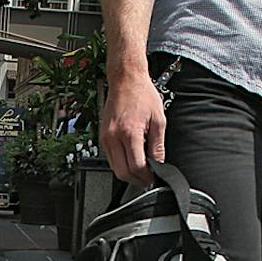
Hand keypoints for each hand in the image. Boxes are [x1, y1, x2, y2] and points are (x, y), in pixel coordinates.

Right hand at [101, 69, 163, 184]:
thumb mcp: (159, 120)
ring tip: (142, 169)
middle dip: (137, 180)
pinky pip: (110, 158)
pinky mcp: (102, 136)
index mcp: (129, 132)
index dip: (146, 176)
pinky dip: (121, 163)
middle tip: (148, 179)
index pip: (136, 166)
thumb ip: (158, 146)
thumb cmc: (142, 95)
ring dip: (128, 173)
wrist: (126, 80)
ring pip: (114, 168)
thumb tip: (158, 164)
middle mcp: (113, 136)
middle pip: (122, 172)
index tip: (153, 177)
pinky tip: (131, 158)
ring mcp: (105, 137)